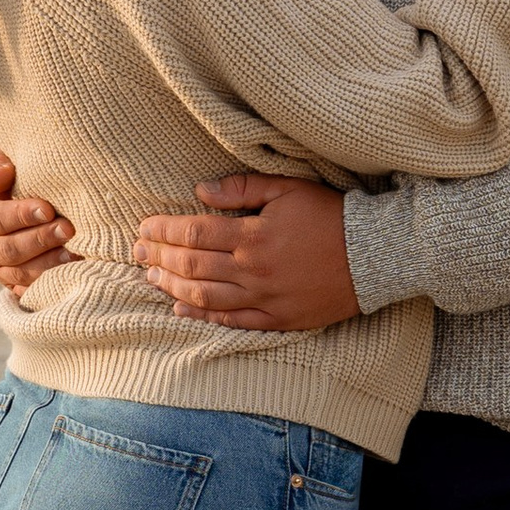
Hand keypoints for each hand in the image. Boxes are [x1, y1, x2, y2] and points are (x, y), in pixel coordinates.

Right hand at [0, 147, 74, 305]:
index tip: (48, 209)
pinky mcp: (15, 284)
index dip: (21, 215)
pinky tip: (74, 272)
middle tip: (69, 229)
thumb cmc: (12, 175)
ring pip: (21, 274)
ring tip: (76, 252)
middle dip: (40, 240)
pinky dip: (52, 283)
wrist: (19, 201)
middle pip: (9, 250)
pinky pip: (32, 290)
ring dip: (49, 264)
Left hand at [133, 177, 360, 329]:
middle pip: (192, 265)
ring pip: (205, 296)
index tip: (144, 226)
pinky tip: (180, 308)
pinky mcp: (277, 318)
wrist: (374, 255)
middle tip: (136, 251)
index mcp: (253, 235)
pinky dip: (201, 315)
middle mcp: (253, 270)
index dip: (163, 230)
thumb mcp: (289, 189)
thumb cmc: (331, 216)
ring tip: (150, 278)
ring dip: (171, 287)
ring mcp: (264, 298)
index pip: (194, 232)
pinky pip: (231, 321)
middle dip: (158, 257)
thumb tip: (201, 192)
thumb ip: (243, 188)